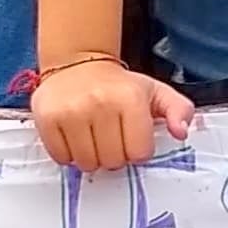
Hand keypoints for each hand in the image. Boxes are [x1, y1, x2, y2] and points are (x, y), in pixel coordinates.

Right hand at [30, 59, 194, 170]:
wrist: (77, 64)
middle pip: (112, 161)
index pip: (139, 153)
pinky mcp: (47, 118)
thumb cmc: (119, 85)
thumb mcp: (156, 92)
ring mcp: (70, 111)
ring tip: (92, 135)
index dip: (136, 150)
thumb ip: (179, 110)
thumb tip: (181, 132)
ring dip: (91, 156)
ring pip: (87, 163)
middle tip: (110, 135)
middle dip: (114, 155)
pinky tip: (74, 136)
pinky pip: (61, 158)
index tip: (130, 135)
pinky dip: (68, 154)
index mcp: (130, 98)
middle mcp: (100, 103)